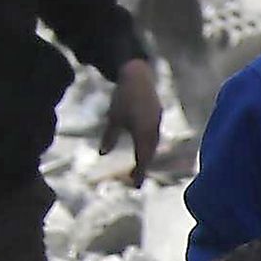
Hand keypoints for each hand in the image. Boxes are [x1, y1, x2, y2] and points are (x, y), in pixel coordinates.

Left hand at [100, 58, 161, 185]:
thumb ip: (110, 137)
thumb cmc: (123, 96)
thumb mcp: (113, 118)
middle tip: (136, 180)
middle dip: (143, 167)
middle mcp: (153, 129)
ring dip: (147, 155)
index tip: (135, 186)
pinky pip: (154, 135)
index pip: (142, 157)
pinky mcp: (157, 115)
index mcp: (143, 132)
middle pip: (150, 153)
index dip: (139, 173)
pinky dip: (149, 144)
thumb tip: (103, 154)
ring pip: (153, 144)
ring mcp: (157, 122)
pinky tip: (144, 146)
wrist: (138, 75)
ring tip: (140, 165)